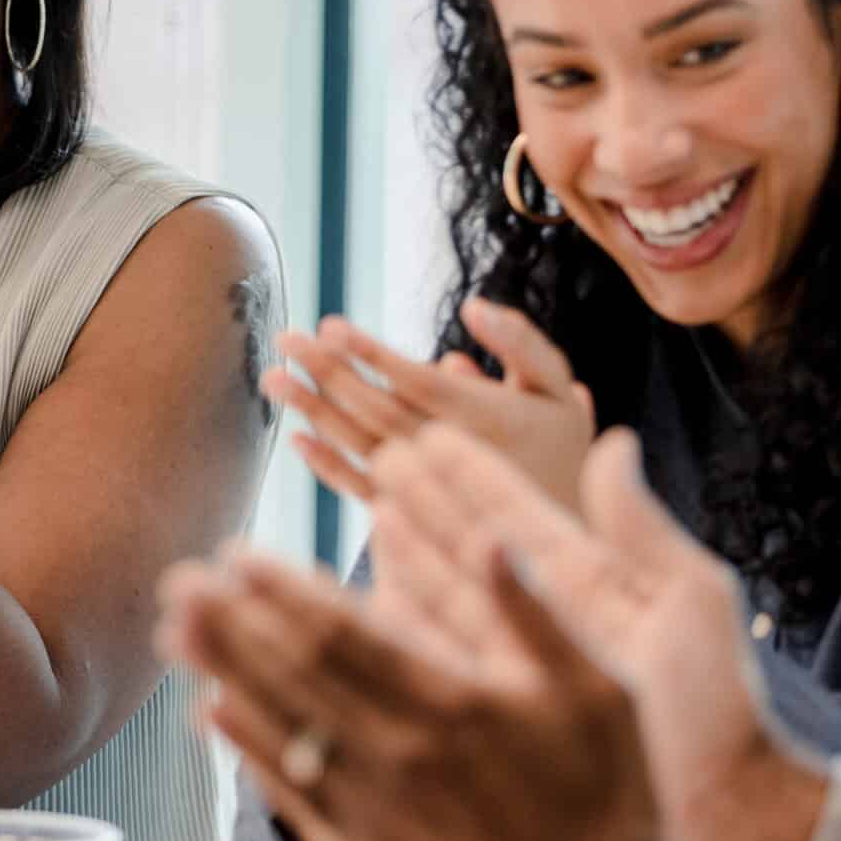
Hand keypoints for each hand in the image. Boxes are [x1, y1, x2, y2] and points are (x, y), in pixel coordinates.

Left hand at [156, 548, 679, 840]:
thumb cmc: (611, 802)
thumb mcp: (600, 694)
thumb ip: (535, 614)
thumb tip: (490, 538)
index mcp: (450, 705)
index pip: (343, 634)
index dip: (281, 592)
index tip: (235, 555)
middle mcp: (397, 756)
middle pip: (292, 677)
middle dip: (230, 625)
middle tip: (178, 581)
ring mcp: (373, 811)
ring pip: (279, 730)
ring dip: (222, 676)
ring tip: (175, 631)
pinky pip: (290, 794)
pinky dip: (248, 751)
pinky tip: (214, 713)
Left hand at [265, 297, 593, 507]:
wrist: (567, 532)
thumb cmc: (563, 448)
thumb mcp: (559, 389)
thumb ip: (521, 344)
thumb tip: (473, 308)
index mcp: (486, 418)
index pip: (416, 381)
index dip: (371, 355)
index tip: (330, 325)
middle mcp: (450, 454)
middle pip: (377, 409)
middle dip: (328, 372)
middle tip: (284, 338)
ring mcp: (427, 487)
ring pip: (361, 446)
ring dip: (314, 412)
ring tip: (273, 378)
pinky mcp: (412, 514)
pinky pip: (363, 490)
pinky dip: (328, 467)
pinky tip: (296, 440)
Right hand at [370, 425, 824, 840]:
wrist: (723, 813)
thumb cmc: (721, 711)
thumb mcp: (691, 601)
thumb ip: (641, 525)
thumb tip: (613, 443)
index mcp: (594, 585)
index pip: (520, 515)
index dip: (475, 475)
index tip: (432, 435)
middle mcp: (551, 620)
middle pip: (474, 548)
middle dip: (428, 501)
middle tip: (382, 453)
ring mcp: (524, 666)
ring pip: (451, 595)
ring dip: (410, 550)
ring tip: (371, 506)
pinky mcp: (504, 712)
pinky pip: (445, 656)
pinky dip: (408, 622)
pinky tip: (376, 591)